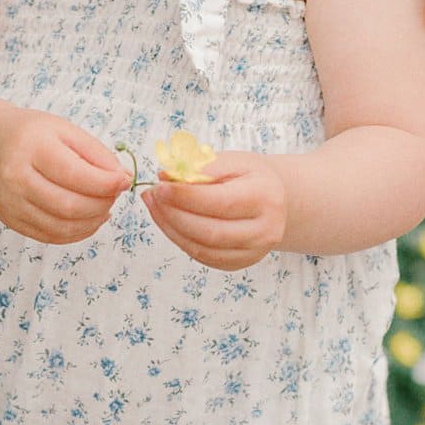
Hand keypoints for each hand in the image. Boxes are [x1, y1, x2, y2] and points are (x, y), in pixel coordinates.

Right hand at [0, 107, 131, 243]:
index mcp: (31, 148)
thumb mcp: (66, 131)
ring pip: (61, 227)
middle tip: (114, 195)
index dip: (106, 183)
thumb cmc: (33, 135)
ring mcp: (10, 203)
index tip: (123, 182)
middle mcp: (15, 177)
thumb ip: (97, 154)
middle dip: (101, 204)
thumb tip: (123, 179)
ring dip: (92, 222)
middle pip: (69, 205)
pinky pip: (50, 236)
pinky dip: (76, 232)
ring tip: (104, 208)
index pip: (75, 175)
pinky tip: (88, 219)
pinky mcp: (10, 220)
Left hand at [140, 150, 287, 268]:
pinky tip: (168, 221)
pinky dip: (179, 240)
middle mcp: (265, 230)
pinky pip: (202, 257)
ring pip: (202, 249)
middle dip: (173, 215)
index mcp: (265, 197)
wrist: (273, 199)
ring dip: (170, 228)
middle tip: (152, 196)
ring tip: (155, 206)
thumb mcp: (232, 161)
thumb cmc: (250, 177)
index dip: (185, 197)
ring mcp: (253, 251)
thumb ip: (201, 167)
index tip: (160, 186)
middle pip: (209, 231)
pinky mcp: (239, 263)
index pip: (220, 202)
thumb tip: (166, 176)